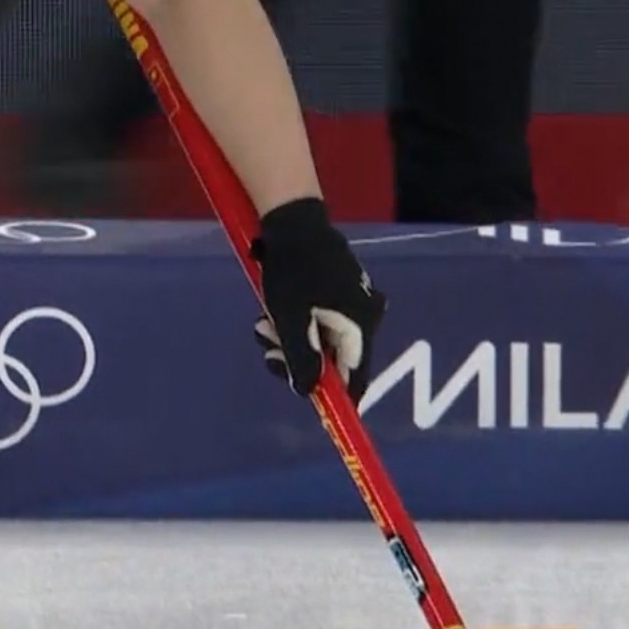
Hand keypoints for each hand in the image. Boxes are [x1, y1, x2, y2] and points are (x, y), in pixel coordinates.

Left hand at [248, 196, 383, 398]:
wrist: (291, 221)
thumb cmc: (292, 269)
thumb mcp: (291, 318)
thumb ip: (301, 357)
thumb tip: (308, 393)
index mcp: (360, 325)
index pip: (355, 377)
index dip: (336, 397)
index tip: (316, 408)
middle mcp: (365, 316)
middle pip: (334, 359)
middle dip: (297, 358)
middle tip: (268, 348)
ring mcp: (353, 303)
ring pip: (321, 340)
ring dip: (290, 339)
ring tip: (263, 322)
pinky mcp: (338, 293)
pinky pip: (318, 322)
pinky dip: (296, 323)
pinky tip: (273, 310)